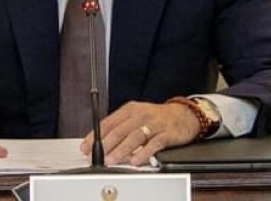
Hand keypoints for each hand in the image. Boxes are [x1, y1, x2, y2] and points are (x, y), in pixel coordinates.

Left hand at [80, 100, 199, 165]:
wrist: (184, 115)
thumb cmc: (156, 118)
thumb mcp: (136, 116)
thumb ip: (120, 128)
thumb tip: (101, 143)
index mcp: (129, 110)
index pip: (108, 122)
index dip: (95, 136)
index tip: (86, 147)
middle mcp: (140, 115)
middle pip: (120, 130)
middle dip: (106, 145)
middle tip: (98, 157)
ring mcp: (154, 124)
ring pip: (134, 137)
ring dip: (122, 150)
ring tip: (112, 160)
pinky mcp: (167, 133)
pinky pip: (154, 144)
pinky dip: (144, 153)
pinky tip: (136, 161)